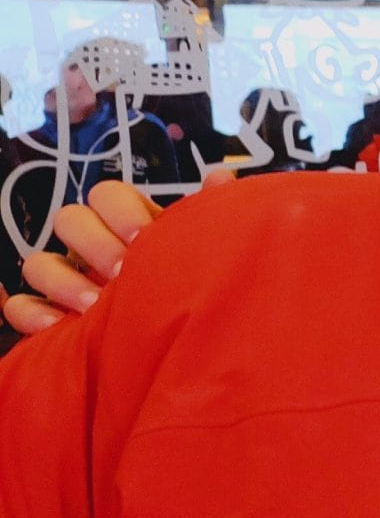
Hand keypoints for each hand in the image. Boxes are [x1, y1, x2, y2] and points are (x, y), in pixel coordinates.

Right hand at [2, 171, 229, 335]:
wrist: (183, 339)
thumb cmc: (191, 283)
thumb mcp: (204, 251)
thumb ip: (210, 215)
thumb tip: (221, 178)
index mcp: (128, 224)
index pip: (108, 195)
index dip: (120, 210)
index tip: (144, 237)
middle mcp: (92, 246)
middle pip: (70, 220)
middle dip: (95, 244)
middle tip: (122, 273)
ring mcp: (66, 279)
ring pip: (41, 262)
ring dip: (64, 281)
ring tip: (95, 305)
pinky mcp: (48, 314)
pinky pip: (20, 306)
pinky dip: (33, 313)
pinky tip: (59, 327)